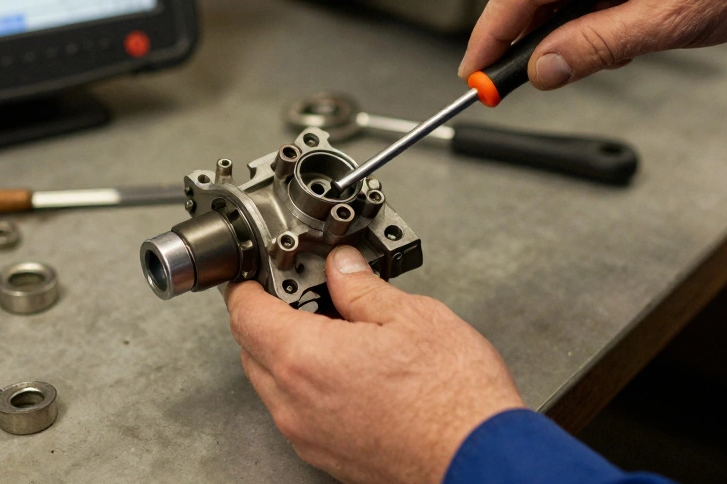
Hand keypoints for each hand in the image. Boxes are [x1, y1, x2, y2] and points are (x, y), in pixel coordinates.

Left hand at [225, 246, 523, 483]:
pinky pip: (298, 412)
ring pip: (274, 383)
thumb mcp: (413, 317)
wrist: (481, 460)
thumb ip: (362, 288)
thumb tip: (342, 267)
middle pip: (253, 349)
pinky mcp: (327, 456)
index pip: (245, 312)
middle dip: (271, 316)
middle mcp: (295, 404)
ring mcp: (308, 436)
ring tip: (338, 331)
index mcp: (305, 359)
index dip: (250, 284)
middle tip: (308, 295)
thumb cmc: (455, 400)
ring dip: (290, 353)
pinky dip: (308, 386)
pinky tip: (350, 369)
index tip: (263, 271)